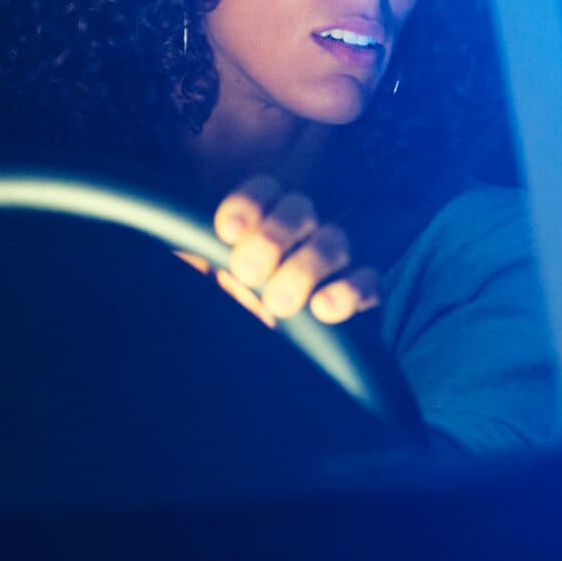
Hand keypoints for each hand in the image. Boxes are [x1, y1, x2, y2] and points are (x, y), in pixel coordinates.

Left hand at [202, 176, 380, 325]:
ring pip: (334, 242)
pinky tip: (324, 309)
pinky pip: (369, 282)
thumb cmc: (226, 312)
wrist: (263, 369)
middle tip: (246, 273)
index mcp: (262, 222)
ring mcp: (335, 261)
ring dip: (306, 268)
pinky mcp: (362, 295)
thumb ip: (197, 263)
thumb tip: (192, 263)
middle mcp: (302, 234)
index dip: (248, 204)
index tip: (226, 232)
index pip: (263, 191)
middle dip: (272, 238)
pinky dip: (350, 292)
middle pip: (300, 210)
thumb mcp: (203, 284)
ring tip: (279, 303)